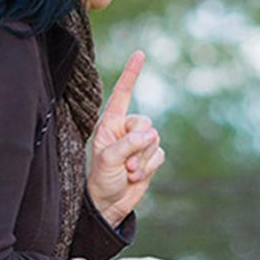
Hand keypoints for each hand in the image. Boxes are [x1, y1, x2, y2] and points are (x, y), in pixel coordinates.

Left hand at [87, 51, 165, 226]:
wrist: (109, 204)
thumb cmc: (100, 179)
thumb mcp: (108, 158)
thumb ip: (128, 143)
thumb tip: (152, 135)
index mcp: (110, 123)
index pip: (122, 94)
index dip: (131, 74)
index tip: (140, 54)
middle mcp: (125, 130)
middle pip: (145, 122)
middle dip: (138, 144)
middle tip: (126, 163)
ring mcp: (138, 144)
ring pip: (154, 140)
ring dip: (143, 159)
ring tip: (128, 172)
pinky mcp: (150, 157)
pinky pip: (159, 154)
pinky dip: (149, 167)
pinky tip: (136, 177)